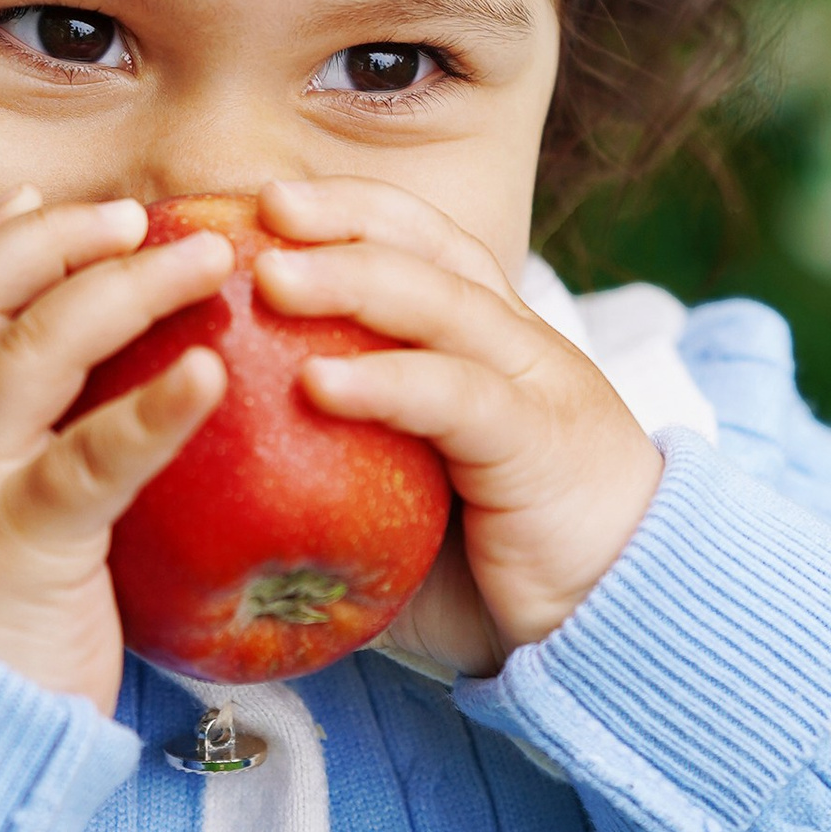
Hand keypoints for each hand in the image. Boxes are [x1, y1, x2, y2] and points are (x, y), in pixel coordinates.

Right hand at [0, 189, 232, 708]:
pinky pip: (92, 460)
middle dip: (59, 237)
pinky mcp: (22, 545)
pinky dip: (155, 409)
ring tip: (205, 257)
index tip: (40, 197)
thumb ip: (19, 470)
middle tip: (142, 213)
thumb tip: (100, 423)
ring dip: (124, 287)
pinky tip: (213, 375)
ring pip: (33, 348)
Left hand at [252, 180, 663, 675]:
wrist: (616, 628)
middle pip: (429, 247)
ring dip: (352, 280)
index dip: (348, 211)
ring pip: (442, 303)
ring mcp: (534, 386)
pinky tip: (316, 383)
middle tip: (259, 208)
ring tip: (270, 277)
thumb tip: (214, 488)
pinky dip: (386, 381)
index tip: (261, 203)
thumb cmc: (493, 576)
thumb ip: (331, 482)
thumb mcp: (402, 513)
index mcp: (486, 344)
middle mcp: (514, 345)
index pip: (420, 243)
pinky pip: (455, 397)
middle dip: (343, 217)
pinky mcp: (539, 444)